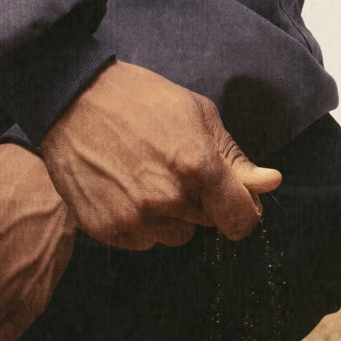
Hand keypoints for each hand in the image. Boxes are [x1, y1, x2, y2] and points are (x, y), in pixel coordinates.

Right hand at [39, 62, 281, 251]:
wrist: (71, 100)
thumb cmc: (138, 99)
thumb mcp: (197, 113)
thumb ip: (234, 156)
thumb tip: (270, 182)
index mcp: (198, 166)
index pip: (242, 220)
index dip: (243, 210)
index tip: (233, 200)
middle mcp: (168, 198)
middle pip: (207, 224)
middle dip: (200, 201)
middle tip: (173, 167)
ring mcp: (135, 217)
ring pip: (175, 235)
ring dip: (170, 215)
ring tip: (145, 176)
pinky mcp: (107, 229)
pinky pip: (142, 241)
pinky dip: (139, 222)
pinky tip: (124, 187)